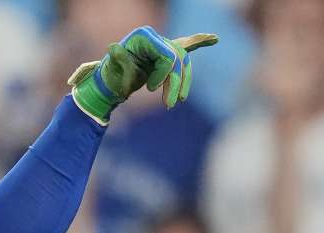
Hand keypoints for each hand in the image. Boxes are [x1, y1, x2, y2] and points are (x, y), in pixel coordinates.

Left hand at [67, 27, 216, 121]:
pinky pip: (186, 46)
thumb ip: (119, 60)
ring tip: (178, 101)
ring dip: (183, 82)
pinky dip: (198, 42)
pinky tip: (213, 39)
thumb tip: (113, 47)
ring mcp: (162, 45)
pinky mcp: (165, 53)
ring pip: (183, 62)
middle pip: (177, 58)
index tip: (151, 89)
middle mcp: (155, 38)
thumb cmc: (111, 75)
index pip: (166, 54)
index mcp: (144, 37)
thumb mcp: (113, 71)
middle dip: (176, 82)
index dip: (164, 73)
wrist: (109, 80)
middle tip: (168, 104)